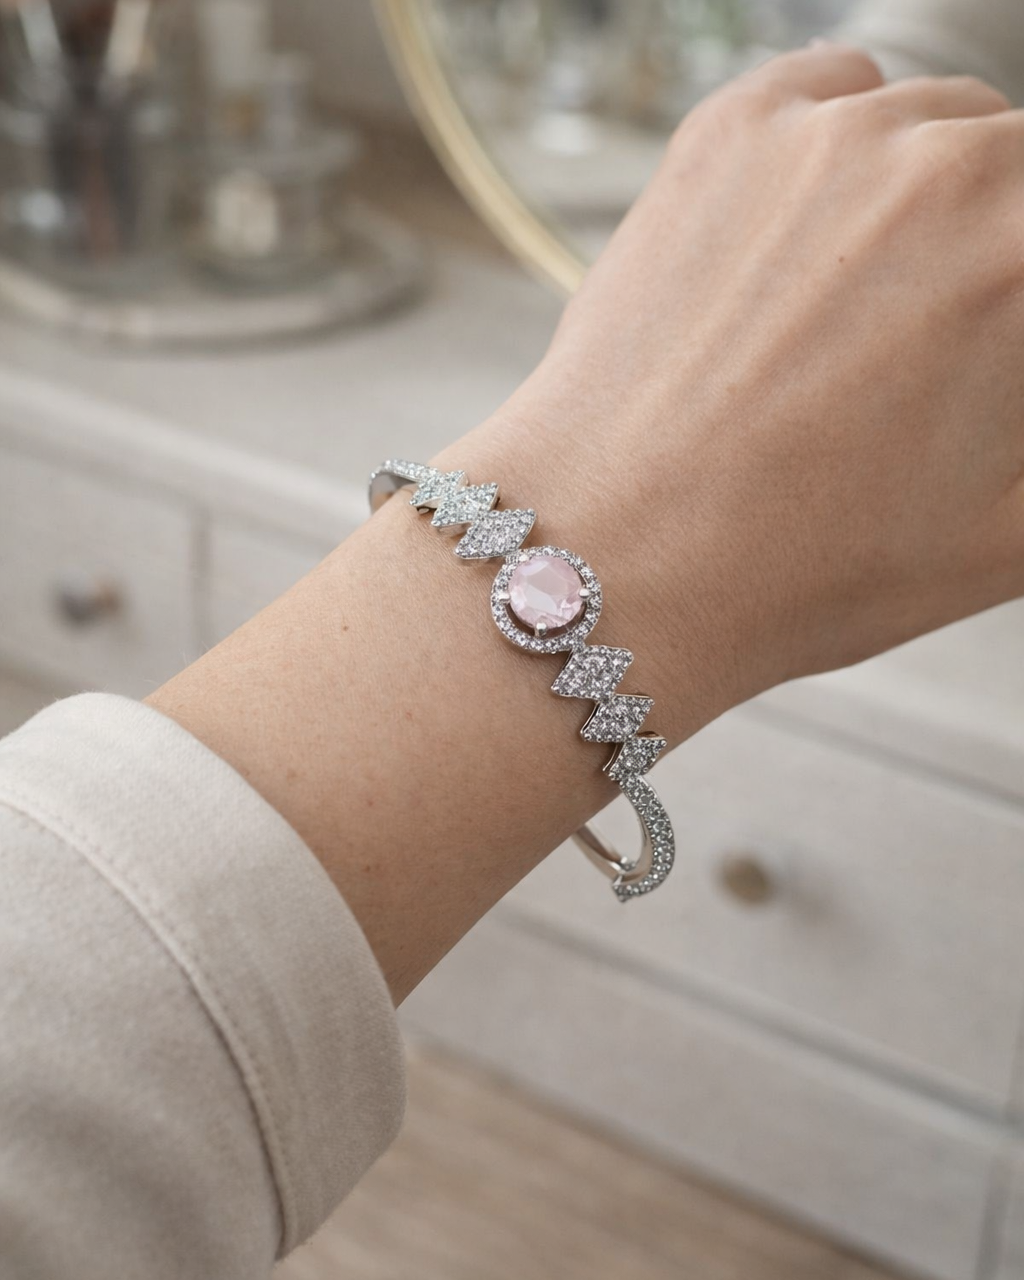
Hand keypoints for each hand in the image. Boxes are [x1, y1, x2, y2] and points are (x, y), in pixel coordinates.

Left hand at [442, 45, 1023, 734]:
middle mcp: (949, 166)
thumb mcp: (1007, 537)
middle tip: (934, 349)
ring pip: (934, 126)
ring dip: (924, 198)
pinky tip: (813, 230)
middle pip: (1016, 171)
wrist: (614, 555)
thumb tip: (1018, 377)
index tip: (989, 350)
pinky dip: (843, 140)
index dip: (1017, 317)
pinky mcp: (729, 133)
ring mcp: (828, 138)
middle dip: (998, 251)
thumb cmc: (802, 568)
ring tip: (858, 312)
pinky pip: (834, 91)